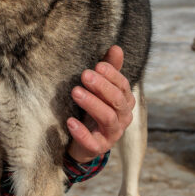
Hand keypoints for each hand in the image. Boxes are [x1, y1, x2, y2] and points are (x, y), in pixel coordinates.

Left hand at [66, 45, 134, 163]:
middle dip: (102, 87)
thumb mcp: (100, 90)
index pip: (123, 86)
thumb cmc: (93, 110)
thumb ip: (109, 70)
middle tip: (85, 75)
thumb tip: (116, 47)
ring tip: (75, 92)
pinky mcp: (99, 148)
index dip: (112, 75)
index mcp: (125, 102)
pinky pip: (93, 142)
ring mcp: (112, 134)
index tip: (97, 65)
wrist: (83, 141)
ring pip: (108, 118)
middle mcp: (123, 118)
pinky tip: (70, 122)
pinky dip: (82, 132)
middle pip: (117, 101)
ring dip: (92, 104)